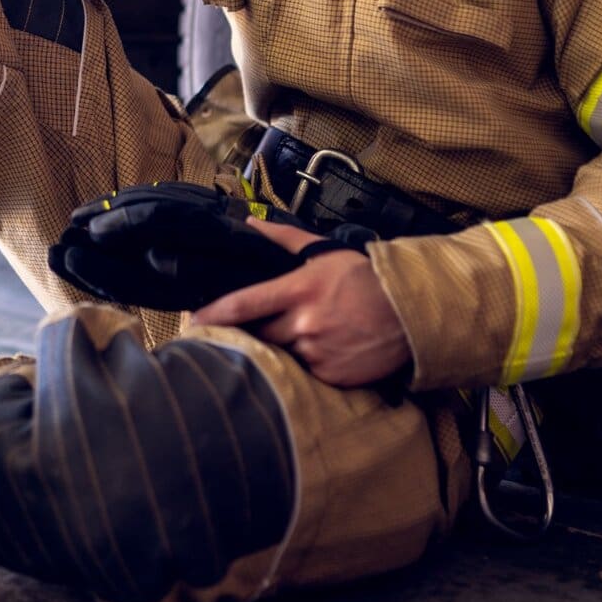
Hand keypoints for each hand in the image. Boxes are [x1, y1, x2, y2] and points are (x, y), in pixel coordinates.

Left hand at [191, 218, 411, 386]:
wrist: (411, 311)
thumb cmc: (365, 278)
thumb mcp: (325, 252)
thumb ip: (284, 239)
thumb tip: (250, 223)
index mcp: (298, 291)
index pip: (243, 305)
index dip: (211, 315)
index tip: (190, 321)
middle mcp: (304, 325)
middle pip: (256, 336)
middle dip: (244, 336)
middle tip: (237, 333)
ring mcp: (318, 354)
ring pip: (281, 356)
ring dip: (278, 350)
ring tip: (290, 341)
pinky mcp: (333, 378)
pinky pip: (306, 375)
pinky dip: (305, 365)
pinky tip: (317, 353)